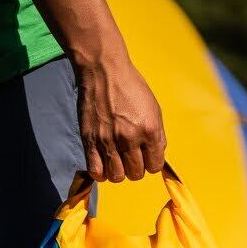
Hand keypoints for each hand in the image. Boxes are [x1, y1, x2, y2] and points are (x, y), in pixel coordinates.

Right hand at [75, 57, 165, 182]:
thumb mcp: (154, 109)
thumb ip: (156, 136)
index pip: (155, 166)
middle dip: (136, 168)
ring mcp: (108, 140)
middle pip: (136, 174)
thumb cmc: (130, 87)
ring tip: (117, 159)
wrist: (103, 70)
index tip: (146, 155)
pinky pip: (96, 171)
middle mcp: (129, 138)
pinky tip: (103, 163)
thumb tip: (155, 156)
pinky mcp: (90, 140)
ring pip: (117, 176)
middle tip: (130, 155)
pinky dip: (101, 172)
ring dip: (119, 172)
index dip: (151, 162)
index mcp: (149, 130)